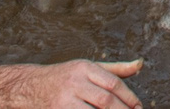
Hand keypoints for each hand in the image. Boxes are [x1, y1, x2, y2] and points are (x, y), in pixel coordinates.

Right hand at [28, 61, 143, 108]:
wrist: (29, 87)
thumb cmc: (64, 78)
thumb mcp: (88, 68)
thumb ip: (114, 69)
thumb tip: (139, 65)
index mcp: (85, 68)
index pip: (113, 83)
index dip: (129, 97)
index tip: (138, 107)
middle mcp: (75, 82)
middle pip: (105, 99)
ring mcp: (64, 99)